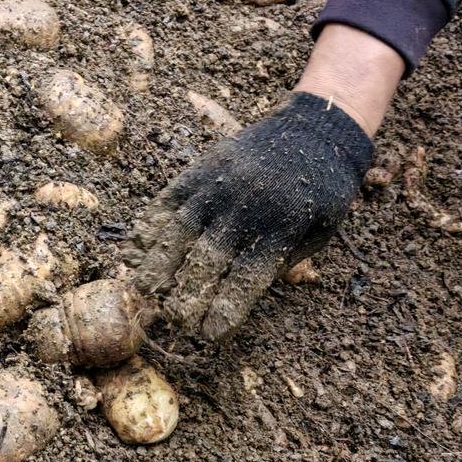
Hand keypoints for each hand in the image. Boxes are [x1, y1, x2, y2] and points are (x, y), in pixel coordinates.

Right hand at [126, 91, 373, 339]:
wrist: (316, 128)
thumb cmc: (322, 189)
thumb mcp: (321, 230)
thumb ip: (285, 261)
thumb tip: (244, 293)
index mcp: (283, 226)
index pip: (248, 277)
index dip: (226, 308)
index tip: (209, 334)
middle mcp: (248, 204)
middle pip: (209, 258)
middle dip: (189, 293)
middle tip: (175, 320)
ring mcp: (222, 183)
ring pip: (181, 229)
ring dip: (160, 262)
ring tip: (144, 290)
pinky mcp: (204, 167)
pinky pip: (171, 198)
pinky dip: (152, 222)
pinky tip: (139, 245)